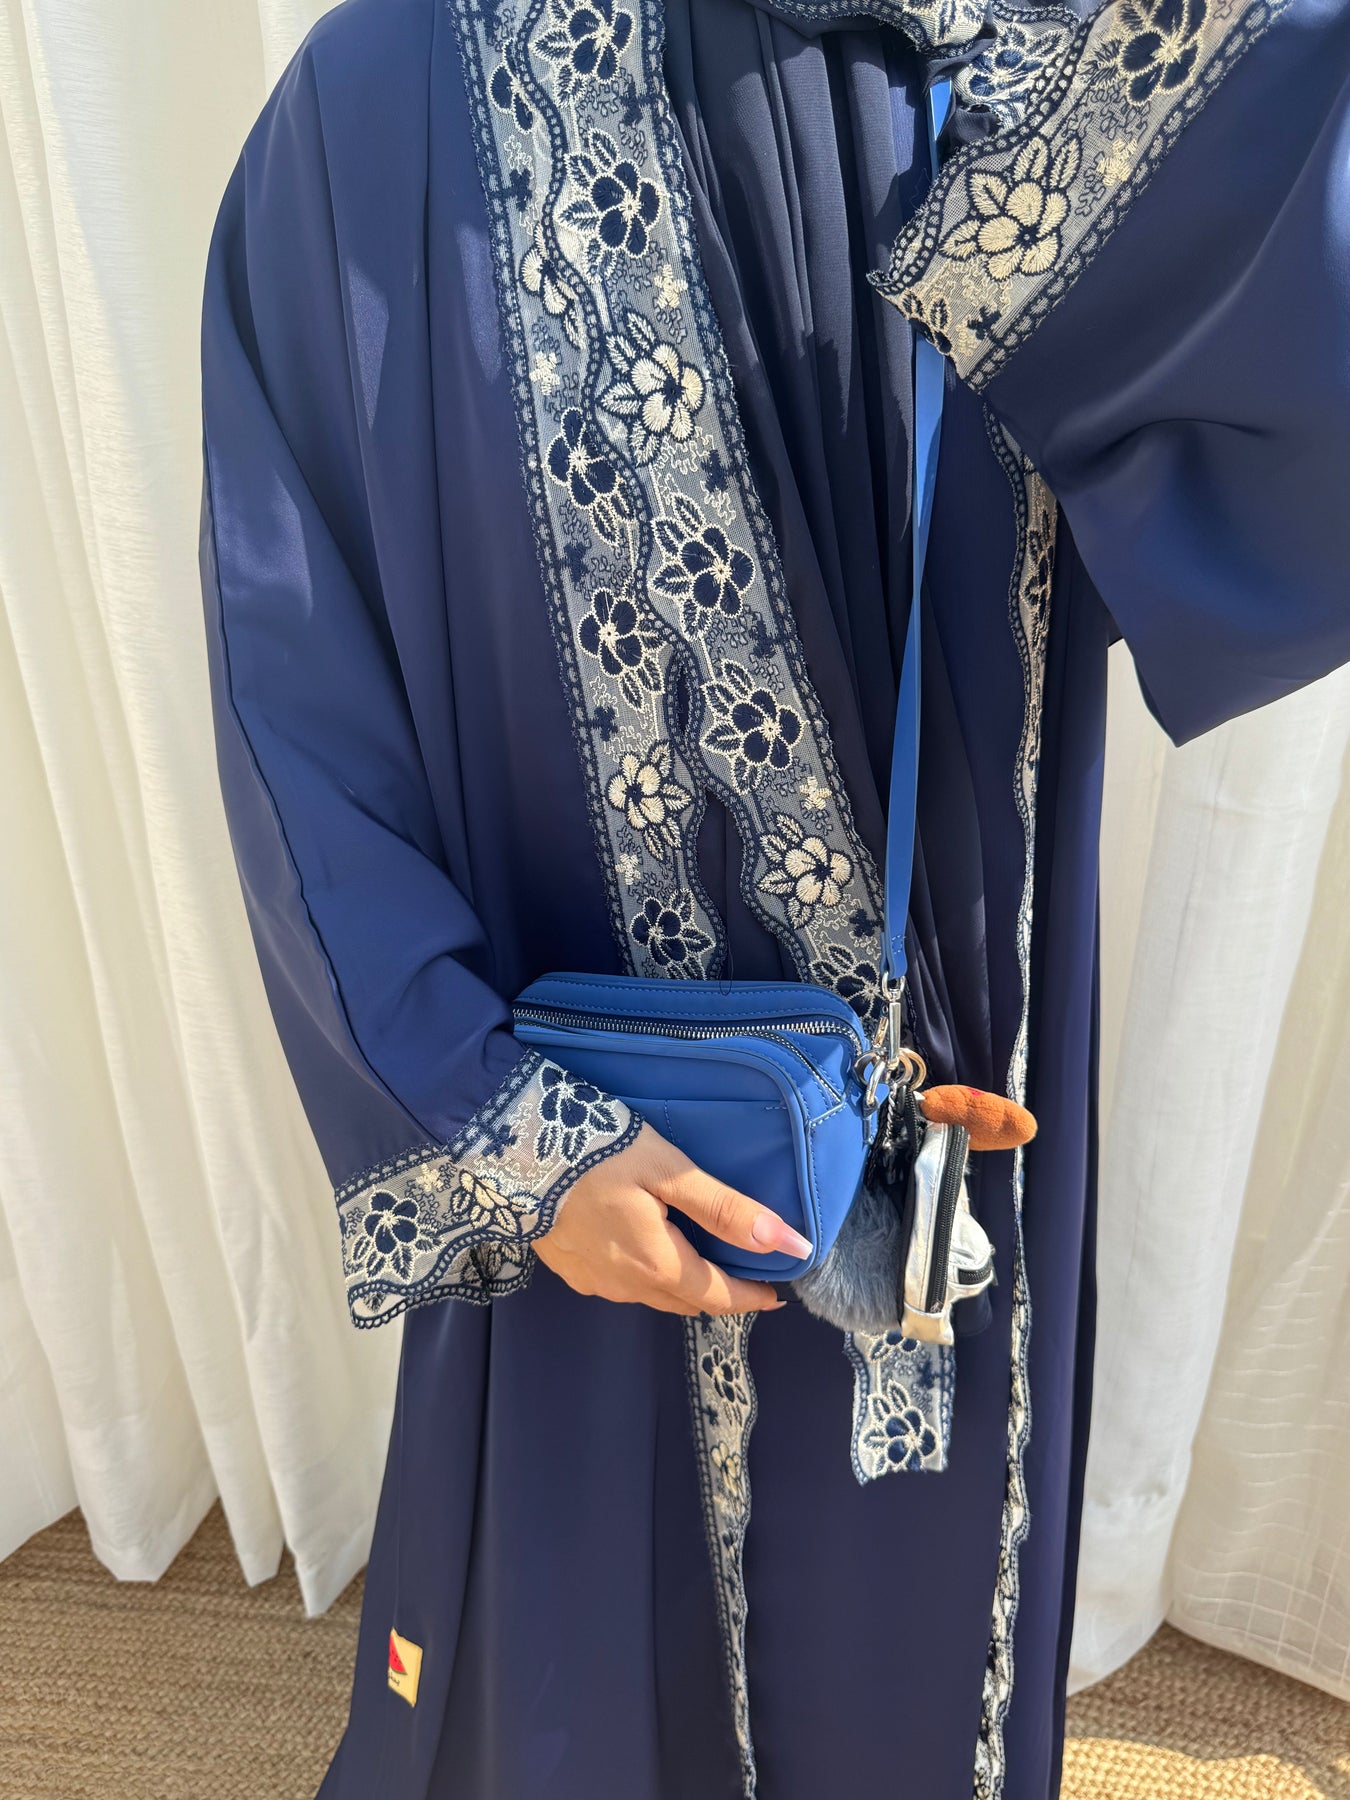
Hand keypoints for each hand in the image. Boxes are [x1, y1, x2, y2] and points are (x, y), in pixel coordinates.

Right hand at [535, 1121, 810, 1316]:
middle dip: (719, 1292)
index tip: (779, 1292)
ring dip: (683, 1284)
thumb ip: (727, 1210)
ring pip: (653, 1294)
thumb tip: (789, 1242)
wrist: (512, 1146)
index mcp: (656, 1265)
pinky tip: (649, 1247)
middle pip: (686, 1301)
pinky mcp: (568, 1268)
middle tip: (747, 1272)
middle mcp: (624, 1285)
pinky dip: (648, 1274)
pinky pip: (621, 1283)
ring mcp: (592, 1280)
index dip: (752, 1297)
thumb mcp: (670, 1171)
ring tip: (703, 1257)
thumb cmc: (597, 1151)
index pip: (718, 1296)